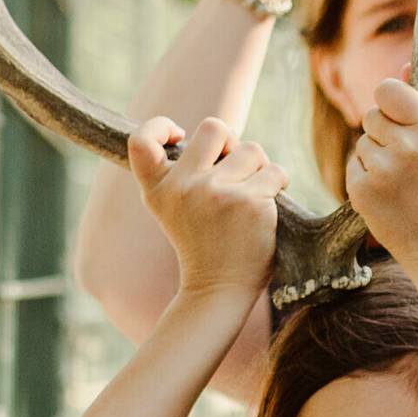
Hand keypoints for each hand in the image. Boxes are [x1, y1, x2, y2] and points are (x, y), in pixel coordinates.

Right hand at [126, 116, 285, 301]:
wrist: (219, 289)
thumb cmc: (204, 244)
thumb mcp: (176, 209)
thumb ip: (183, 173)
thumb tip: (220, 135)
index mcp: (158, 189)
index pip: (140, 141)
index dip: (159, 127)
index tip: (179, 135)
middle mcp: (182, 187)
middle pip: (214, 127)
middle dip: (232, 143)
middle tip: (235, 170)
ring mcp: (216, 192)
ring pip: (252, 149)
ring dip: (259, 168)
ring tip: (251, 196)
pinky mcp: (249, 201)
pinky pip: (275, 171)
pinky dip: (278, 184)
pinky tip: (266, 206)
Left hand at [344, 79, 417, 265]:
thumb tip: (403, 67)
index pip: (387, 90)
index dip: (389, 101)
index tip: (396, 114)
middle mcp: (408, 146)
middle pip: (371, 115)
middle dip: (384, 132)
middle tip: (406, 159)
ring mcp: (382, 170)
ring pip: (362, 143)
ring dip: (375, 157)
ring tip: (401, 182)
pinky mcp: (362, 191)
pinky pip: (353, 167)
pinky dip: (366, 179)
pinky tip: (390, 196)